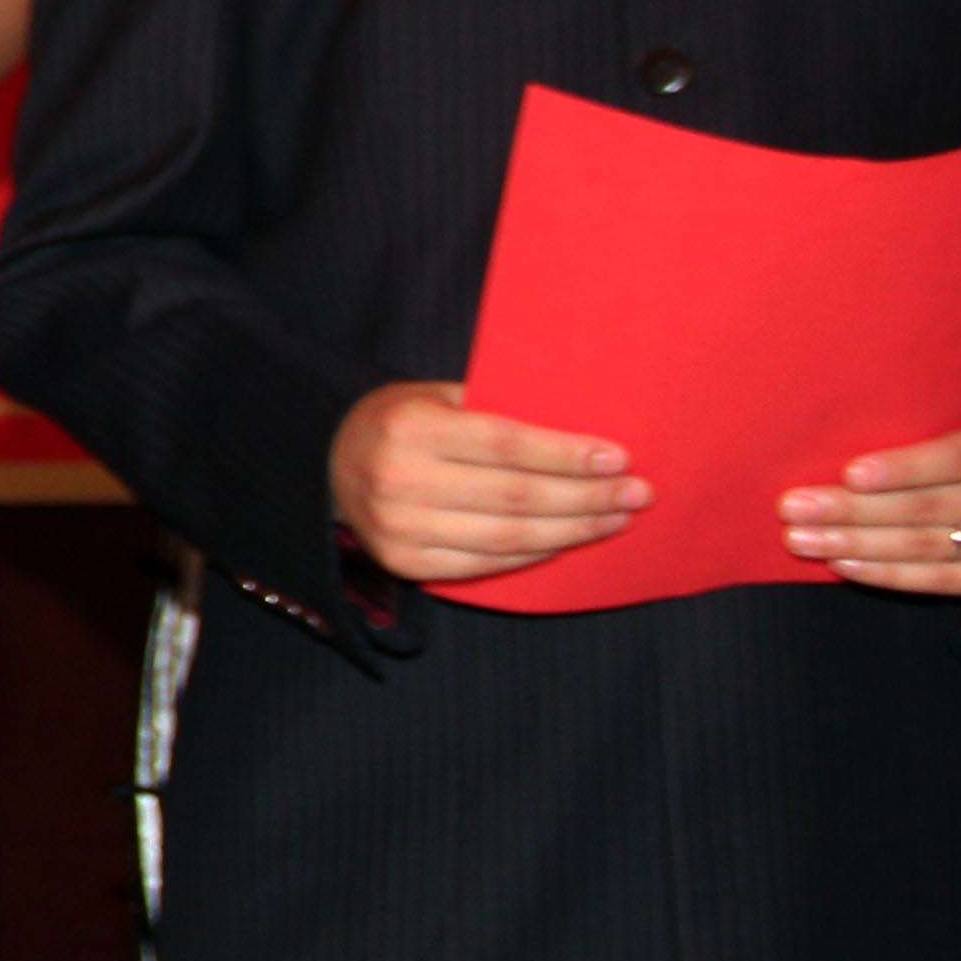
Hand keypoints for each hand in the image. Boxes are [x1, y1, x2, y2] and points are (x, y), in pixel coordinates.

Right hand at [330, 380, 642, 585]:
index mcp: (411, 429)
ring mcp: (401, 529)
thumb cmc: (397, 421)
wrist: (324, 464)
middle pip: (517, 497)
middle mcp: (402, 481)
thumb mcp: (433, 396)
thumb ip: (493, 409)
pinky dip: (536, 552)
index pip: (507, 446)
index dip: (568, 455)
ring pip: (510, 537)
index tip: (618, 457)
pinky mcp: (406, 564)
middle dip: (587, 496)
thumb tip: (578, 428)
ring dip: (574, 529)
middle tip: (637, 493)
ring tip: (617, 517)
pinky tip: (569, 539)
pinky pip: (488, 563)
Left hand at [784, 390, 960, 598]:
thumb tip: (832, 409)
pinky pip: (942, 581)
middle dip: (855, 510)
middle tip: (792, 507)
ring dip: (857, 545)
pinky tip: (841, 563)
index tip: (848, 473)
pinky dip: (887, 574)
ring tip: (800, 539)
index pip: (957, 458)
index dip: (903, 468)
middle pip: (932, 508)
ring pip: (930, 548)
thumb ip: (919, 408)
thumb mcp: (960, 403)